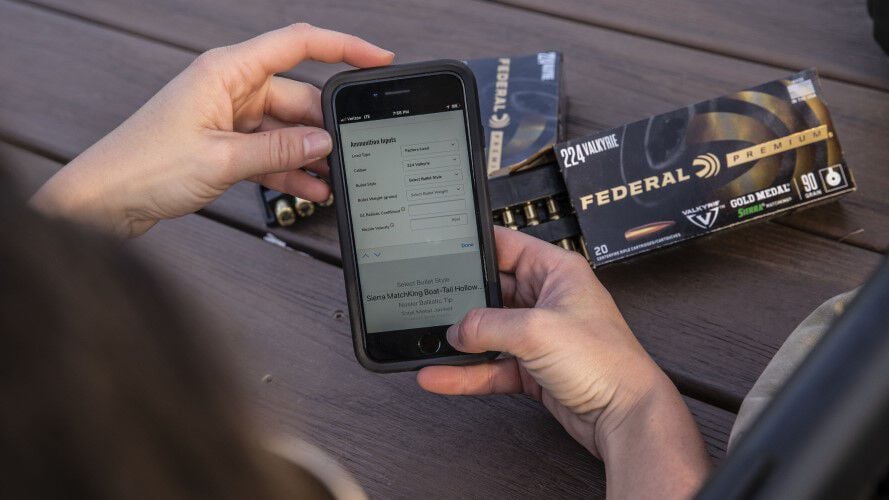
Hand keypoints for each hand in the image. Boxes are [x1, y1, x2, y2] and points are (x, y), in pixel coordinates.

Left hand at [31, 24, 393, 236]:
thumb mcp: (222, 158)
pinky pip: (269, 152)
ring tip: (332, 179)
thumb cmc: (143, 166)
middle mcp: (229, 88)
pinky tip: (309, 189)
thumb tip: (321, 142)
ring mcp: (227, 117)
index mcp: (226, 70)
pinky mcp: (224, 144)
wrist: (105, 200)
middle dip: (322, 125)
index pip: (296, 43)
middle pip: (296, 95)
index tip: (376, 58)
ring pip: (284, 129)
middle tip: (349, 151)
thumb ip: (278, 150)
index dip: (342, 46)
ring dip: (307, 155)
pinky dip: (288, 170)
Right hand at [418, 228, 709, 497]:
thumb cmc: (605, 362)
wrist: (625, 415)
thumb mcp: (537, 330)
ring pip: (488, 333)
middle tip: (427, 301)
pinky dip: (466, 372)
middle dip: (460, 300)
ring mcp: (540, 335)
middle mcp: (547, 299)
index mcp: (556, 271)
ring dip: (460, 341)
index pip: (506, 246)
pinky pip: (491, 366)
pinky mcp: (533, 368)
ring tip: (426, 342)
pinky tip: (441, 375)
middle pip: (492, 291)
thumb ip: (488, 325)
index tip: (443, 247)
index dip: (475, 246)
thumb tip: (456, 330)